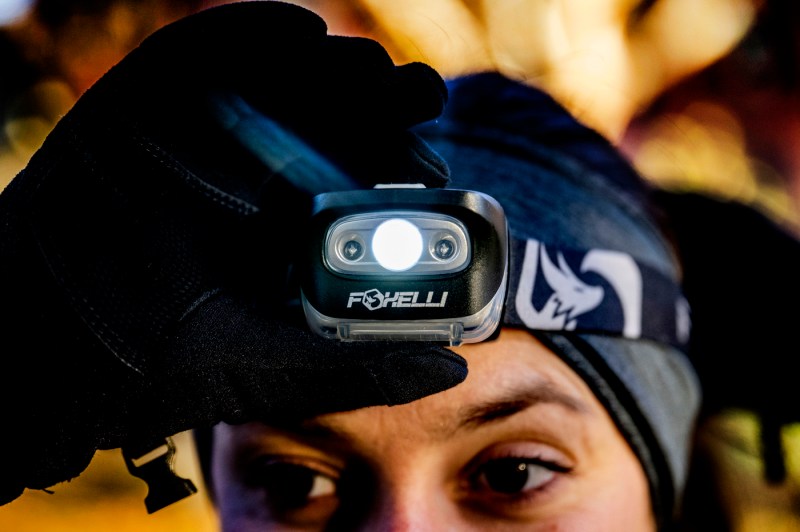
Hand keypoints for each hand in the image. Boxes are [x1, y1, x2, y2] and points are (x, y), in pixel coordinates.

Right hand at [0, 1, 464, 506]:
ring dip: (332, 69)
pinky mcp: (152, 102)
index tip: (433, 165)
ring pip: (282, 83)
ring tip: (369, 70)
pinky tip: (300, 35)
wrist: (55, 334)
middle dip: (377, 103)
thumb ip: (359, 368)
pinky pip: (205, 54)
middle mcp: (255, 174)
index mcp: (288, 227)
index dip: (400, 163)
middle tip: (414, 97)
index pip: (357, 178)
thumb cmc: (163, 353)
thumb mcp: (271, 365)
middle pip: (330, 120)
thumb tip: (456, 367)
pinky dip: (250, 34)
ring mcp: (205, 135)